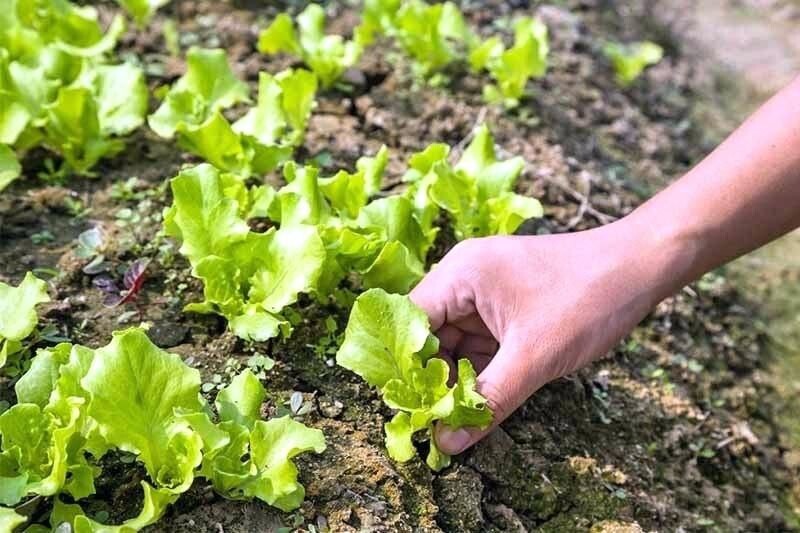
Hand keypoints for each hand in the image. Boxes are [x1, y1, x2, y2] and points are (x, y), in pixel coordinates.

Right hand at [410, 220, 685, 453]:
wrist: (641, 267)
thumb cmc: (587, 299)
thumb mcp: (534, 357)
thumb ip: (487, 400)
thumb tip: (446, 442)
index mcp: (461, 274)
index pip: (409, 322)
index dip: (405, 366)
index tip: (409, 408)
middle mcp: (465, 278)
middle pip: (428, 334)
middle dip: (431, 377)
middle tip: (433, 422)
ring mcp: (485, 292)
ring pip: (453, 342)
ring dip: (455, 377)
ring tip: (455, 417)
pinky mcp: (505, 307)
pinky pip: (478, 342)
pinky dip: (478, 369)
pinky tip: (479, 399)